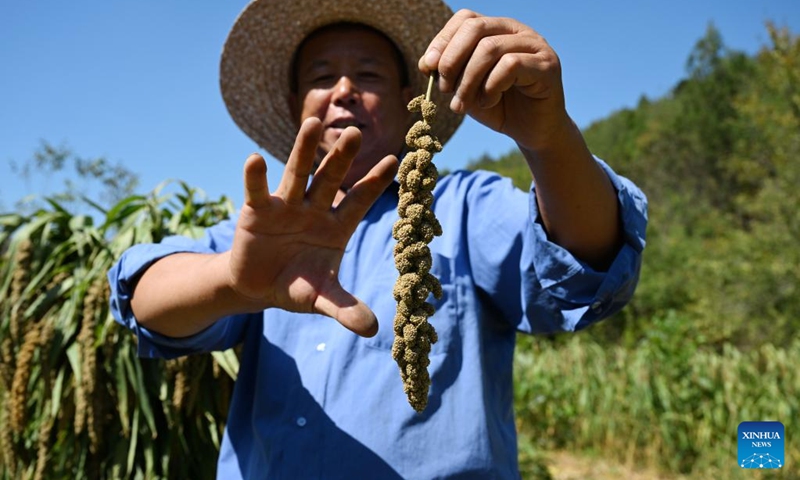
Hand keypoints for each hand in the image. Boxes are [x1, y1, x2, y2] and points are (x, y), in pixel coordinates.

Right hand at [228, 117, 397, 336]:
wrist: (258, 287)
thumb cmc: (296, 286)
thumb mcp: (320, 298)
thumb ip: (344, 309)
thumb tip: (374, 330)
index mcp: (337, 227)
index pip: (360, 201)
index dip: (375, 183)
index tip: (396, 160)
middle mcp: (315, 210)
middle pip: (331, 179)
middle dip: (342, 158)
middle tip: (355, 132)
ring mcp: (286, 207)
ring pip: (297, 175)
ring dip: (304, 150)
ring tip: (312, 123)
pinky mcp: (257, 211)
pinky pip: (257, 191)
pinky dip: (254, 177)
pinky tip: (254, 159)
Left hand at [419, 9, 569, 151]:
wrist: (531, 132)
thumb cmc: (499, 107)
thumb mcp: (466, 89)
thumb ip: (449, 73)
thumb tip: (427, 62)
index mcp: (496, 30)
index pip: (466, 19)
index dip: (442, 41)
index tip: (428, 69)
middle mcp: (517, 30)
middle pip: (475, 28)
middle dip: (451, 60)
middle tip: (445, 89)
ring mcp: (535, 45)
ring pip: (490, 48)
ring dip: (468, 80)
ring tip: (461, 105)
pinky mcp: (547, 65)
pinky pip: (511, 65)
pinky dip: (491, 87)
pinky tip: (488, 102)